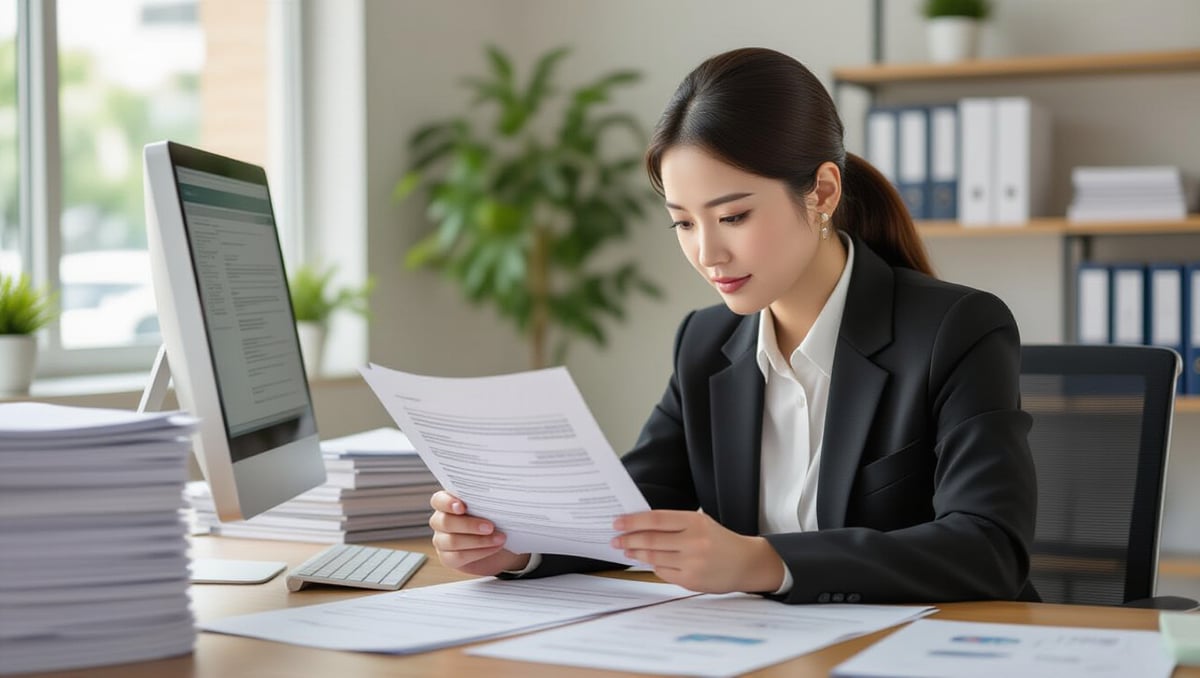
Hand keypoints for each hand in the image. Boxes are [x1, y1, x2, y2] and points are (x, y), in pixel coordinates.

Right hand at [428, 491, 529, 575]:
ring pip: (452, 541)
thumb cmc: (494, 518)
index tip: (462, 507)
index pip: (438, 500)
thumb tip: (500, 494)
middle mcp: (440, 521)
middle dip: (469, 525)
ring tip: (500, 538)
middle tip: (490, 526)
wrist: (499, 542)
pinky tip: (494, 547)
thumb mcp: (490, 507)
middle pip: (445, 522)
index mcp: (447, 503)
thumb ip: (487, 501)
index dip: (447, 503)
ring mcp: (442, 540)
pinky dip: (479, 552)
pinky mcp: (448, 558)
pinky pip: (459, 556)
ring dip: (479, 540)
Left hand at [612, 510, 785, 593]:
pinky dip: (652, 565)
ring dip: (635, 553)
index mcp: (696, 522)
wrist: (746, 563)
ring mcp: (692, 563)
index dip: (634, 521)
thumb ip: (674, 524)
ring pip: (654, 557)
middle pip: (651, 540)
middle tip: (615, 538)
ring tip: (625, 549)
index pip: (656, 519)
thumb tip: (639, 525)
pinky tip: (646, 561)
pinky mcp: (691, 580)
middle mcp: (694, 542)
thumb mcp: (701, 523)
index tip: (618, 522)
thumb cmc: (719, 540)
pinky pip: (663, 572)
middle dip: (628, 539)